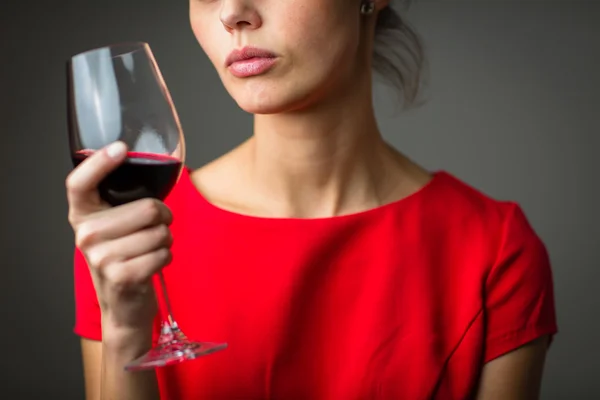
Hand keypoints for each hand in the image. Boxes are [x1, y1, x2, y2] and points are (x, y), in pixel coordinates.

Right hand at [67, 141, 172, 333]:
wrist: (122, 306)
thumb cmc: (124, 257)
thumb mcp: (114, 228)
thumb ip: (123, 201)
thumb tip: (159, 164)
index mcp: (82, 216)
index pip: (79, 183)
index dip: (99, 163)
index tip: (120, 148)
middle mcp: (86, 235)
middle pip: (148, 207)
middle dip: (164, 217)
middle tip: (154, 229)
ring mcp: (101, 258)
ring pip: (161, 232)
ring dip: (165, 241)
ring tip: (149, 250)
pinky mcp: (122, 276)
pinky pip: (164, 253)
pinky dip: (166, 258)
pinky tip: (151, 265)